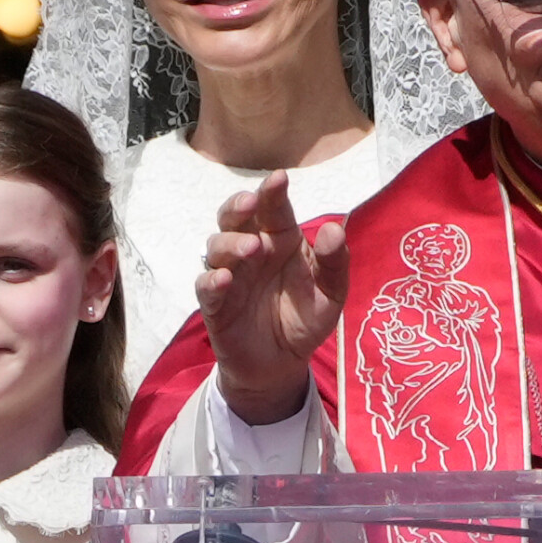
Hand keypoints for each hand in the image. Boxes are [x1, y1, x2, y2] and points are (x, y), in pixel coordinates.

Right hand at [197, 170, 347, 425]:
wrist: (283, 364)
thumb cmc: (305, 319)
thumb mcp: (331, 294)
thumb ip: (335, 263)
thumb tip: (335, 229)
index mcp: (280, 240)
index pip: (273, 209)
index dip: (272, 193)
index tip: (279, 178)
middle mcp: (251, 251)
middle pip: (234, 217)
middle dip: (238, 206)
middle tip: (250, 204)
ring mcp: (231, 276)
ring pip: (217, 247)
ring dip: (231, 243)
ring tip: (252, 248)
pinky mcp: (215, 305)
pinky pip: (206, 287)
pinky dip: (212, 280)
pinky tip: (225, 279)